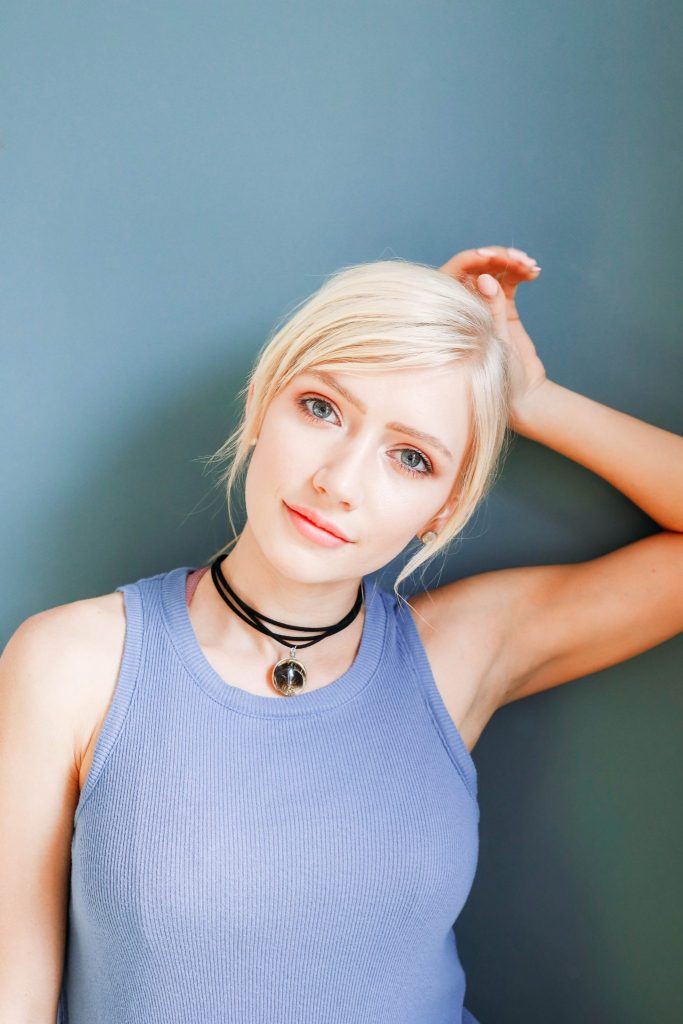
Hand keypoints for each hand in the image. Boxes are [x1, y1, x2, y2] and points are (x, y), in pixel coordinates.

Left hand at [438, 245, 549, 427]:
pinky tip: (533, 273)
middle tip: (518, 259)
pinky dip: (519, 272)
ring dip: (512, 263)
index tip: (492, 257)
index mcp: (449, 313)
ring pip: (493, 271)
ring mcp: (482, 304)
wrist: (522, 396)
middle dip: (497, 258)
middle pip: (475, 267)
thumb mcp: (493, 344)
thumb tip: (483, 278)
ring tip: (531, 266)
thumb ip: (489, 310)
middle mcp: (462, 306)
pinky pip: (508, 280)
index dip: (472, 260)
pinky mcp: (500, 306)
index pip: (453, 274)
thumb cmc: (498, 378)